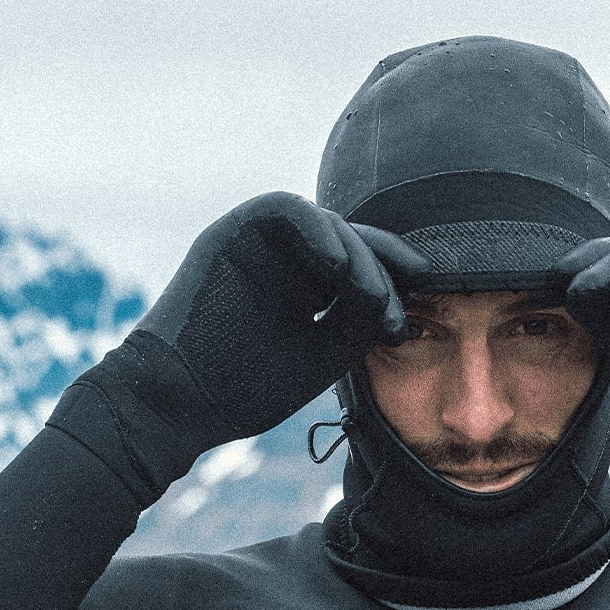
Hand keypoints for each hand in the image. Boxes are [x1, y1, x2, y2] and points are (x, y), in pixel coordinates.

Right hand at [134, 191, 427, 440]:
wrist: (182, 401)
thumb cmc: (248, 388)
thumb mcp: (325, 355)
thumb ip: (361, 319)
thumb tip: (397, 290)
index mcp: (308, 291)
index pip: (363, 265)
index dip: (396, 272)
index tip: (427, 293)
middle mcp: (287, 263)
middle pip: (352, 239)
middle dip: (386, 263)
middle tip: (400, 301)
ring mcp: (260, 247)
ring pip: (326, 223)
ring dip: (357, 252)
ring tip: (366, 292)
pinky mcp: (232, 234)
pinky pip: (284, 208)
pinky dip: (317, 228)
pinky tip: (337, 266)